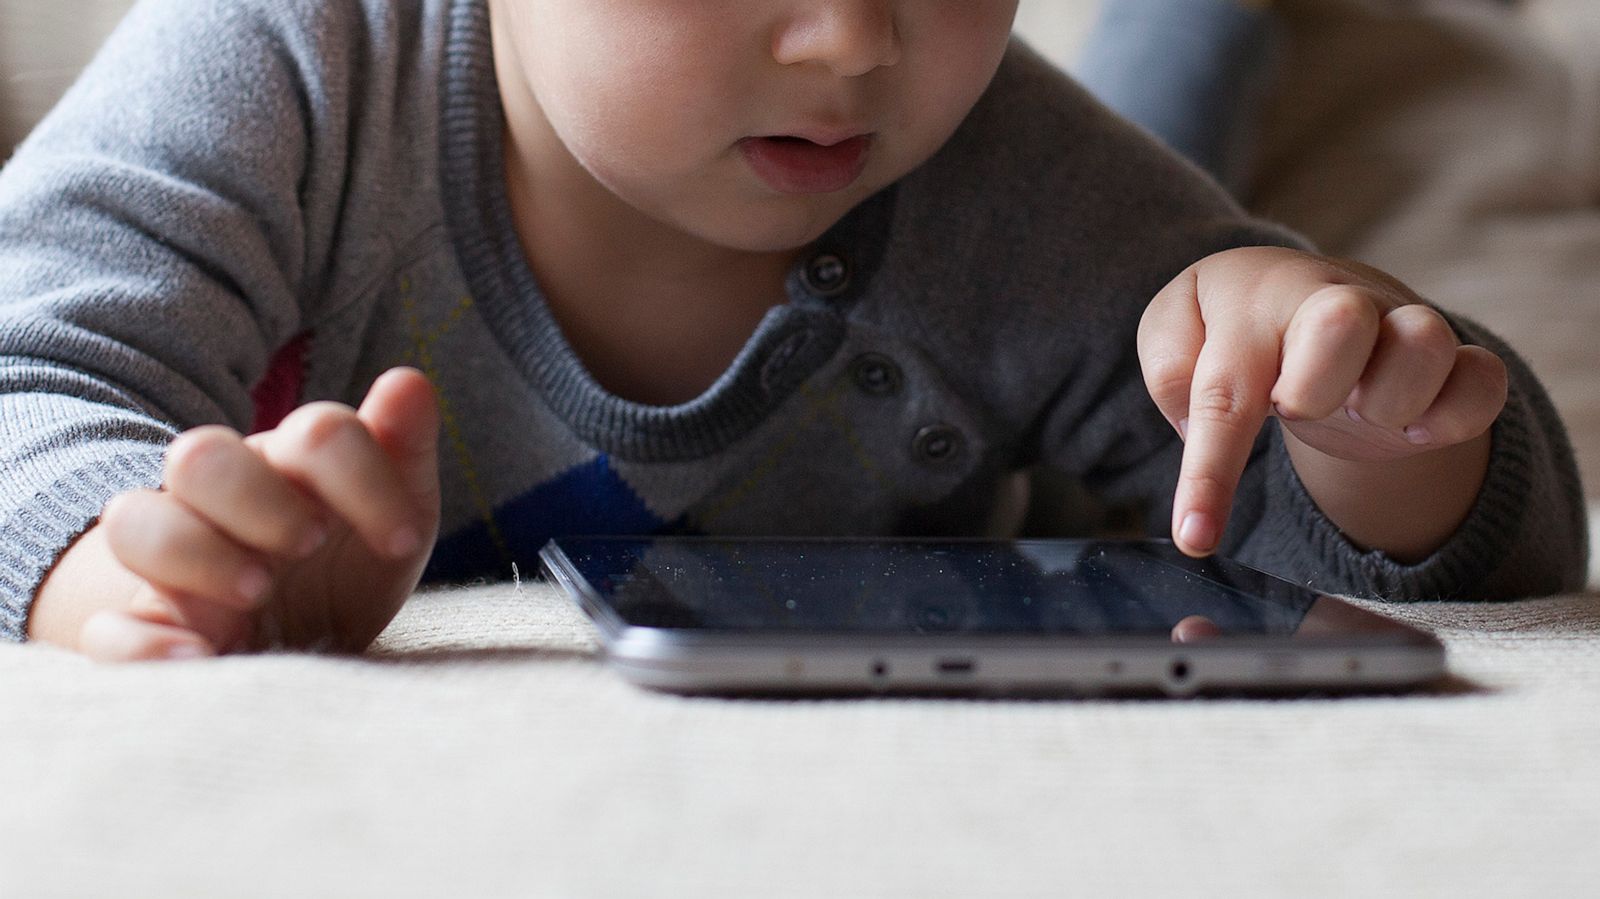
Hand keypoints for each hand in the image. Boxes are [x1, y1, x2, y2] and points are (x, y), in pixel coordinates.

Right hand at [76, 367, 440, 659]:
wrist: (298, 648)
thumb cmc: (344, 569)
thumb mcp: (395, 520)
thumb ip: (402, 452)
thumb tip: (408, 380)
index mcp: (284, 466)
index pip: (316, 435)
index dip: (363, 477)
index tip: (400, 538)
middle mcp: (217, 501)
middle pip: (200, 455)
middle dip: (259, 495)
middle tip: (311, 544)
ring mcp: (171, 564)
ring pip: (134, 522)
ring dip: (195, 551)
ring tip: (257, 592)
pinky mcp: (144, 631)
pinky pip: (108, 631)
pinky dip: (143, 645)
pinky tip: (198, 659)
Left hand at [1137, 247, 1505, 557]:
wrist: (1308, 297)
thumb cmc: (1232, 327)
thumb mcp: (1175, 334)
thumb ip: (1170, 374)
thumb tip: (1199, 429)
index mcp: (1255, 295)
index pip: (1224, 391)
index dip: (1209, 472)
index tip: (1195, 537)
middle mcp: (1335, 298)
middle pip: (1340, 323)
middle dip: (1310, 389)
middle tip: (1292, 406)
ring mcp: (1403, 322)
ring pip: (1426, 342)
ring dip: (1386, 401)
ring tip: (1354, 413)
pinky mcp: (1456, 358)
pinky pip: (1482, 381)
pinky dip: (1454, 417)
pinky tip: (1412, 430)